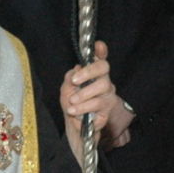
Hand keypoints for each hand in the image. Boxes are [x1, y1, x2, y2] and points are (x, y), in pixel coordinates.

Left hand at [61, 41, 123, 156]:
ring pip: (101, 89)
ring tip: (72, 104)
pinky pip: (98, 107)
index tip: (98, 45)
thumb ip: (69, 78)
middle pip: (104, 69)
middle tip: (75, 81)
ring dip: (83, 96)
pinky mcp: (107, 110)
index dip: (100, 51)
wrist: (74, 126)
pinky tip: (75, 112)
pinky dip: (84, 110)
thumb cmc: (71, 103)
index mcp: (93, 74)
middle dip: (88, 73)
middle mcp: (103, 81)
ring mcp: (107, 95)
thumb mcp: (66, 89)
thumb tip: (76, 70)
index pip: (99, 59)